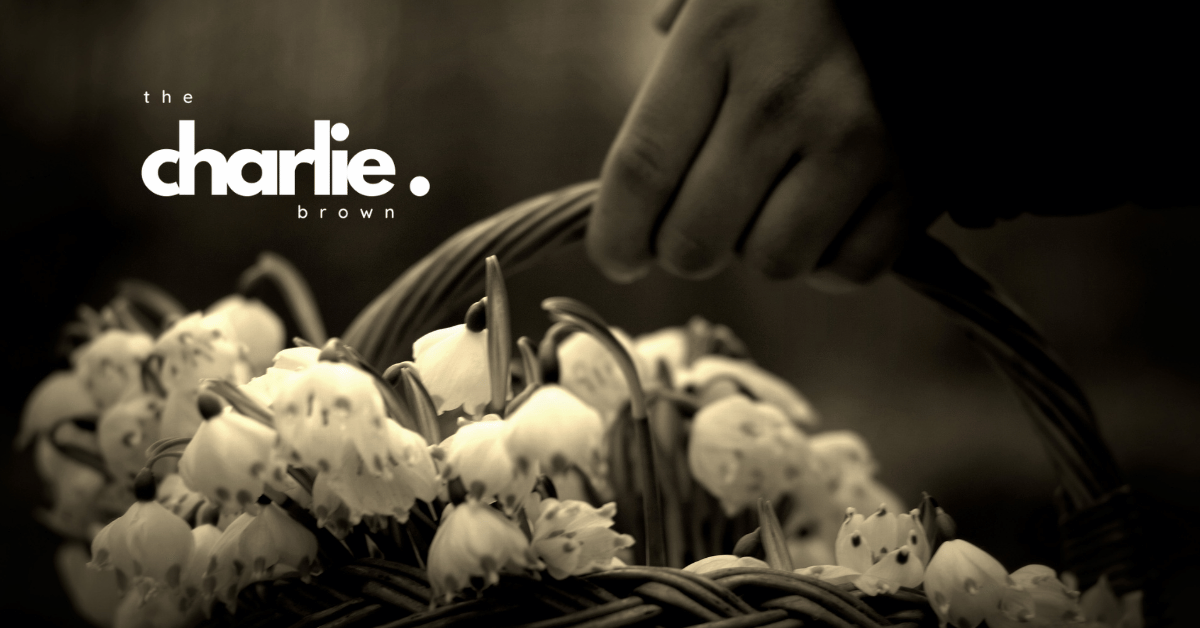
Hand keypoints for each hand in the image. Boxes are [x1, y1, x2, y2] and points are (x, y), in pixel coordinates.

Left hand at [588, 0, 929, 289]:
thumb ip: (672, 69)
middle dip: (682, 248)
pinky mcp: (917, 180)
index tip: (617, 257)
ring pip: (773, 263)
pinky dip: (831, 260)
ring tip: (774, 204)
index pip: (643, 168)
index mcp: (722, 37)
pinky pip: (850, 269)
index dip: (616, 234)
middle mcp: (784, 96)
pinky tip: (830, 215)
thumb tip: (635, 183)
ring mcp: (857, 141)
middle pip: (696, 237)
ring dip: (761, 250)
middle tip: (698, 223)